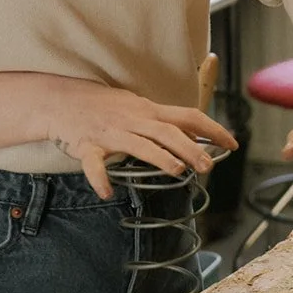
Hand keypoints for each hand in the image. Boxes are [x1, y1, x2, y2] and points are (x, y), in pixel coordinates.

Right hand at [40, 78, 236, 199]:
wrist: (60, 100)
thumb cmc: (104, 105)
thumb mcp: (138, 107)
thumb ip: (164, 123)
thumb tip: (193, 138)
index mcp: (149, 110)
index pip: (188, 116)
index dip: (213, 129)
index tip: (232, 144)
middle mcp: (133, 119)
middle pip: (168, 132)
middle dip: (191, 148)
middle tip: (208, 166)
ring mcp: (110, 132)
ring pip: (140, 144)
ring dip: (160, 158)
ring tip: (178, 172)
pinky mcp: (87, 146)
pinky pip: (94, 164)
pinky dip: (100, 178)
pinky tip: (107, 192)